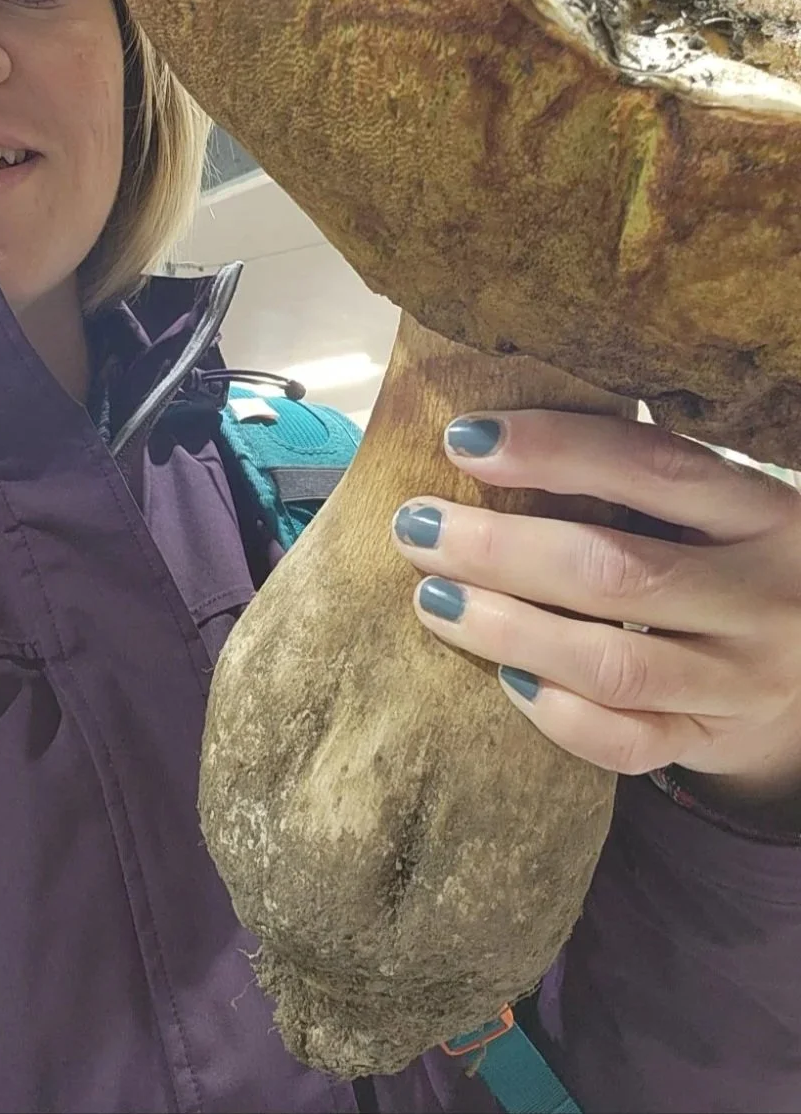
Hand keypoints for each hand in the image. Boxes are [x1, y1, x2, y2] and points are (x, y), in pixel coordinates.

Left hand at [390, 409, 800, 809]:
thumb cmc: (727, 563)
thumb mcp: (714, 511)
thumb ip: (635, 483)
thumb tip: (482, 442)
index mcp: (762, 510)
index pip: (653, 466)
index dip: (555, 448)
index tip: (463, 438)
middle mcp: (764, 595)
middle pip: (615, 570)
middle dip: (499, 548)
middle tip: (416, 527)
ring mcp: (744, 679)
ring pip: (611, 663)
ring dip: (506, 629)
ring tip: (432, 597)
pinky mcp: (713, 740)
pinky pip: (624, 741)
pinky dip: (557, 713)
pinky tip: (504, 678)